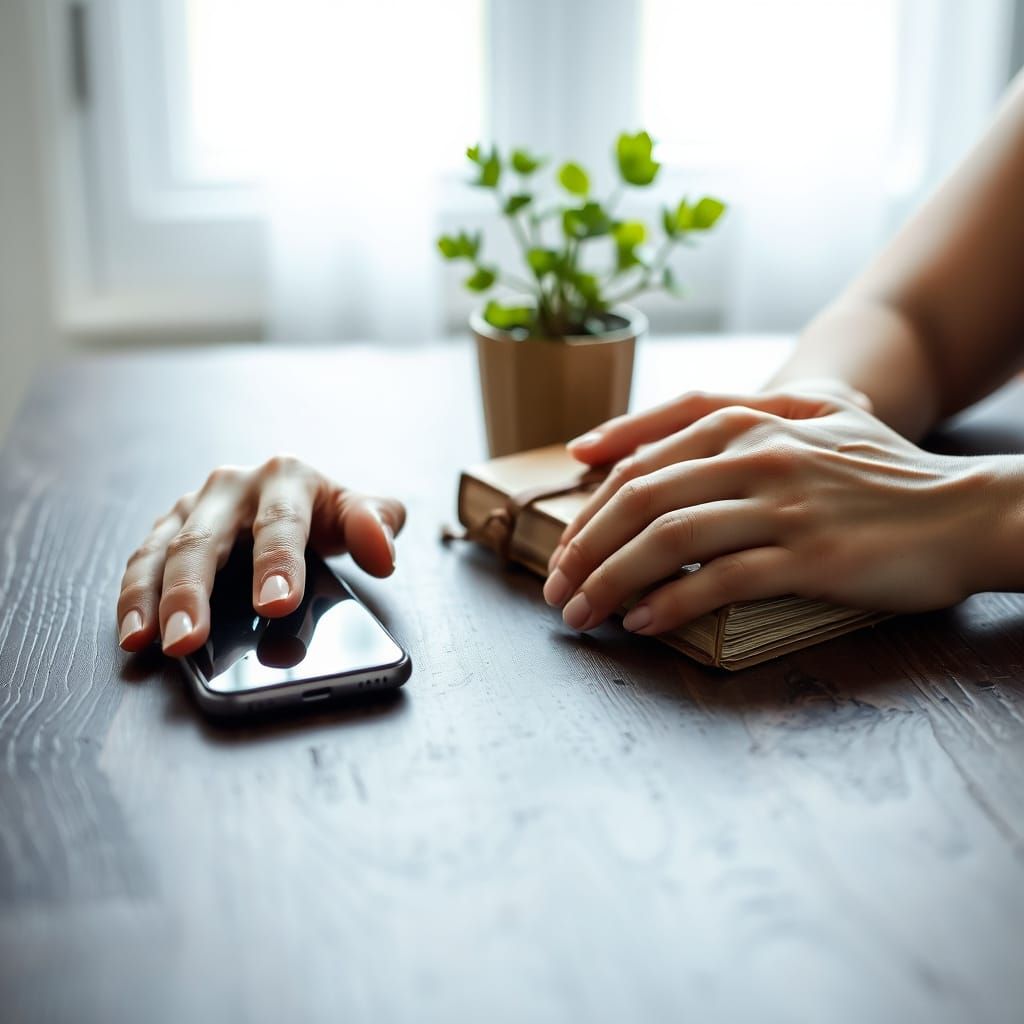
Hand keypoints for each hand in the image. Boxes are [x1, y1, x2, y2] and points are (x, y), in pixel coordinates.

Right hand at [117, 456, 405, 655]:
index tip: (276, 607)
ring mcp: (195, 507)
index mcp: (286, 477)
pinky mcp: (168, 529)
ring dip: (152, 599)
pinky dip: (133, 598)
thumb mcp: (358, 512)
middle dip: (194, 591)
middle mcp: (233, 486)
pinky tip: (133, 634)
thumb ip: (378, 524)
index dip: (278, 565)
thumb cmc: (326, 512)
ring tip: (148, 642)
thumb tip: (382, 552)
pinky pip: (142, 562)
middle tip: (189, 638)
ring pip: (163, 551)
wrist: (295, 496)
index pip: (280, 524)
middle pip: (206, 539)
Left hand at [543, 389, 1012, 634]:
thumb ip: (738, 421)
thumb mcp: (813, 422)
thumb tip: (650, 459)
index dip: (590, 503)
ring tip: (581, 613)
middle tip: (557, 587)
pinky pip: (719, 581)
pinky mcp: (809, 555)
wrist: (966, 510)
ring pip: (667, 539)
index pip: (642, 458)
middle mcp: (758, 454)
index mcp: (749, 421)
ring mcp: (783, 503)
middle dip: (584, 548)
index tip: (563, 541)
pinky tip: (642, 622)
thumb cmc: (881, 474)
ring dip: (610, 580)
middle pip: (640, 498)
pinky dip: (671, 604)